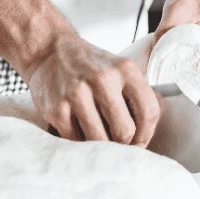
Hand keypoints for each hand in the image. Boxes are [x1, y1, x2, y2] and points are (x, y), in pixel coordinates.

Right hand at [24, 33, 160, 145]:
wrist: (50, 52)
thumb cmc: (92, 67)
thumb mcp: (120, 70)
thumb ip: (137, 96)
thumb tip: (145, 136)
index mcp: (124, 68)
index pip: (149, 111)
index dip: (147, 133)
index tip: (140, 140)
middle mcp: (102, 79)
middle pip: (125, 131)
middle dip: (124, 143)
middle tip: (119, 143)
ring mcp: (77, 94)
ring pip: (100, 141)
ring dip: (102, 146)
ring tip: (100, 136)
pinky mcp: (56, 109)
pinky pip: (76, 141)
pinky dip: (80, 142)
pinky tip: (80, 129)